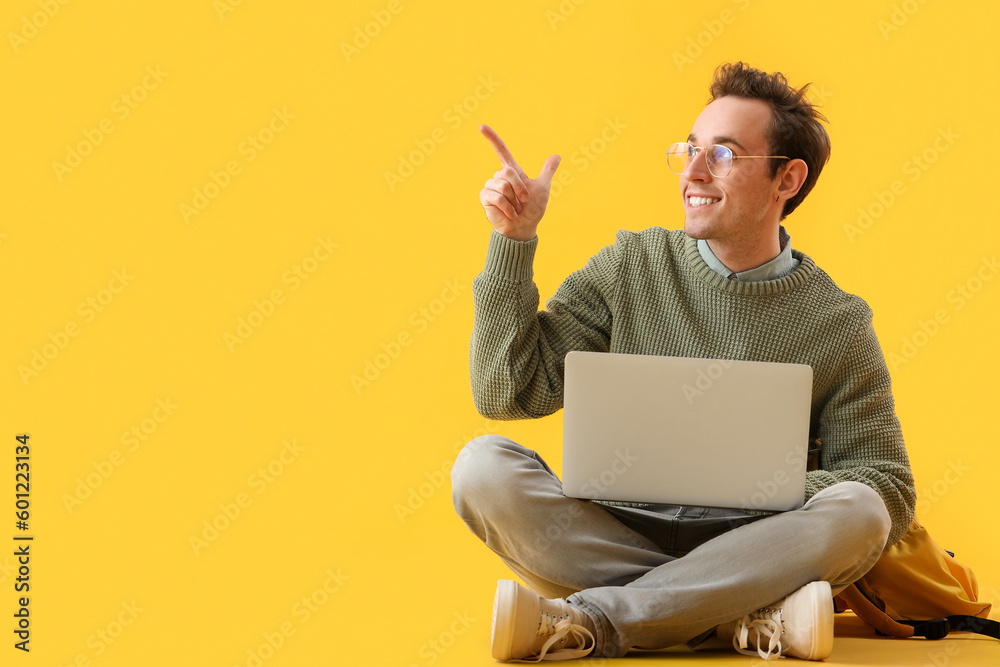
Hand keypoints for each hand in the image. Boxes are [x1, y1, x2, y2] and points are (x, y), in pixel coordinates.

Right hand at [478, 124, 560, 241]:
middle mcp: (499, 178)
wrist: (524, 227)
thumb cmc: (533, 209)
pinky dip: (507, 207)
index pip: (501, 151)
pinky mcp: (485, 198)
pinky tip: (510, 214)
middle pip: (507, 173)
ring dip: (514, 200)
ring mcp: (491, 187)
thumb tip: (557, 155)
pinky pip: (496, 197)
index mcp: (512, 172)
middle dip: (520, 188)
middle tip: (524, 200)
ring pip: (503, 185)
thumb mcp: (543, 188)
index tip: (481, 126)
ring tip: (516, 208)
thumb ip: (547, 171)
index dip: (492, 138)